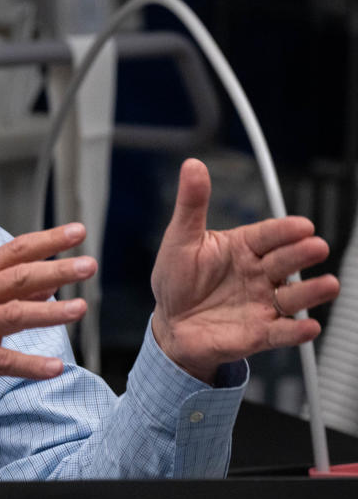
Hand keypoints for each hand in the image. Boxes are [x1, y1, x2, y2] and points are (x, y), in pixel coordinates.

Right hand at [0, 223, 96, 399]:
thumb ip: (11, 290)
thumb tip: (52, 282)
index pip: (16, 250)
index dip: (48, 240)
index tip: (78, 231)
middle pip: (19, 277)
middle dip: (57, 268)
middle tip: (89, 265)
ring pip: (15, 314)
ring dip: (51, 312)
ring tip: (81, 308)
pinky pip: (4, 362)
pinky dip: (32, 365)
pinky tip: (56, 367)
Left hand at [151, 159, 339, 382]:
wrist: (170, 323)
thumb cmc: (177, 279)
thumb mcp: (180, 239)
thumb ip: (191, 205)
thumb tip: (192, 166)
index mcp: (242, 247)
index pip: (268, 235)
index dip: (284, 231)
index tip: (301, 226)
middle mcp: (259, 273)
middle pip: (286, 261)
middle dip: (302, 254)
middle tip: (315, 247)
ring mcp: (262, 303)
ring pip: (293, 296)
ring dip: (311, 291)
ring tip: (328, 284)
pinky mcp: (259, 332)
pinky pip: (281, 332)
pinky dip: (295, 330)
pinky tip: (307, 326)